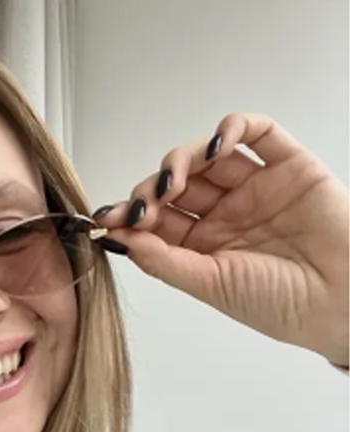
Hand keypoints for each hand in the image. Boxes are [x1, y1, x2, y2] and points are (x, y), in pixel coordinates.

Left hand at [96, 112, 348, 367]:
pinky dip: (233, 127)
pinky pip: (258, 132)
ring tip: (173, 179)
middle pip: (176, 185)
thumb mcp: (209, 284)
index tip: (108, 218)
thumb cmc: (278, 303)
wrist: (342, 300)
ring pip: (208, 157)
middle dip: (151, 190)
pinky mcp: (288, 166)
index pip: (157, 220)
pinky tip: (217, 144)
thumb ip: (162, 259)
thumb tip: (117, 238)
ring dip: (182, 160)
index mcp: (201, 246)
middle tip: (144, 204)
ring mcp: (254, 188)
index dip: (131, 215)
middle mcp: (224, 214)